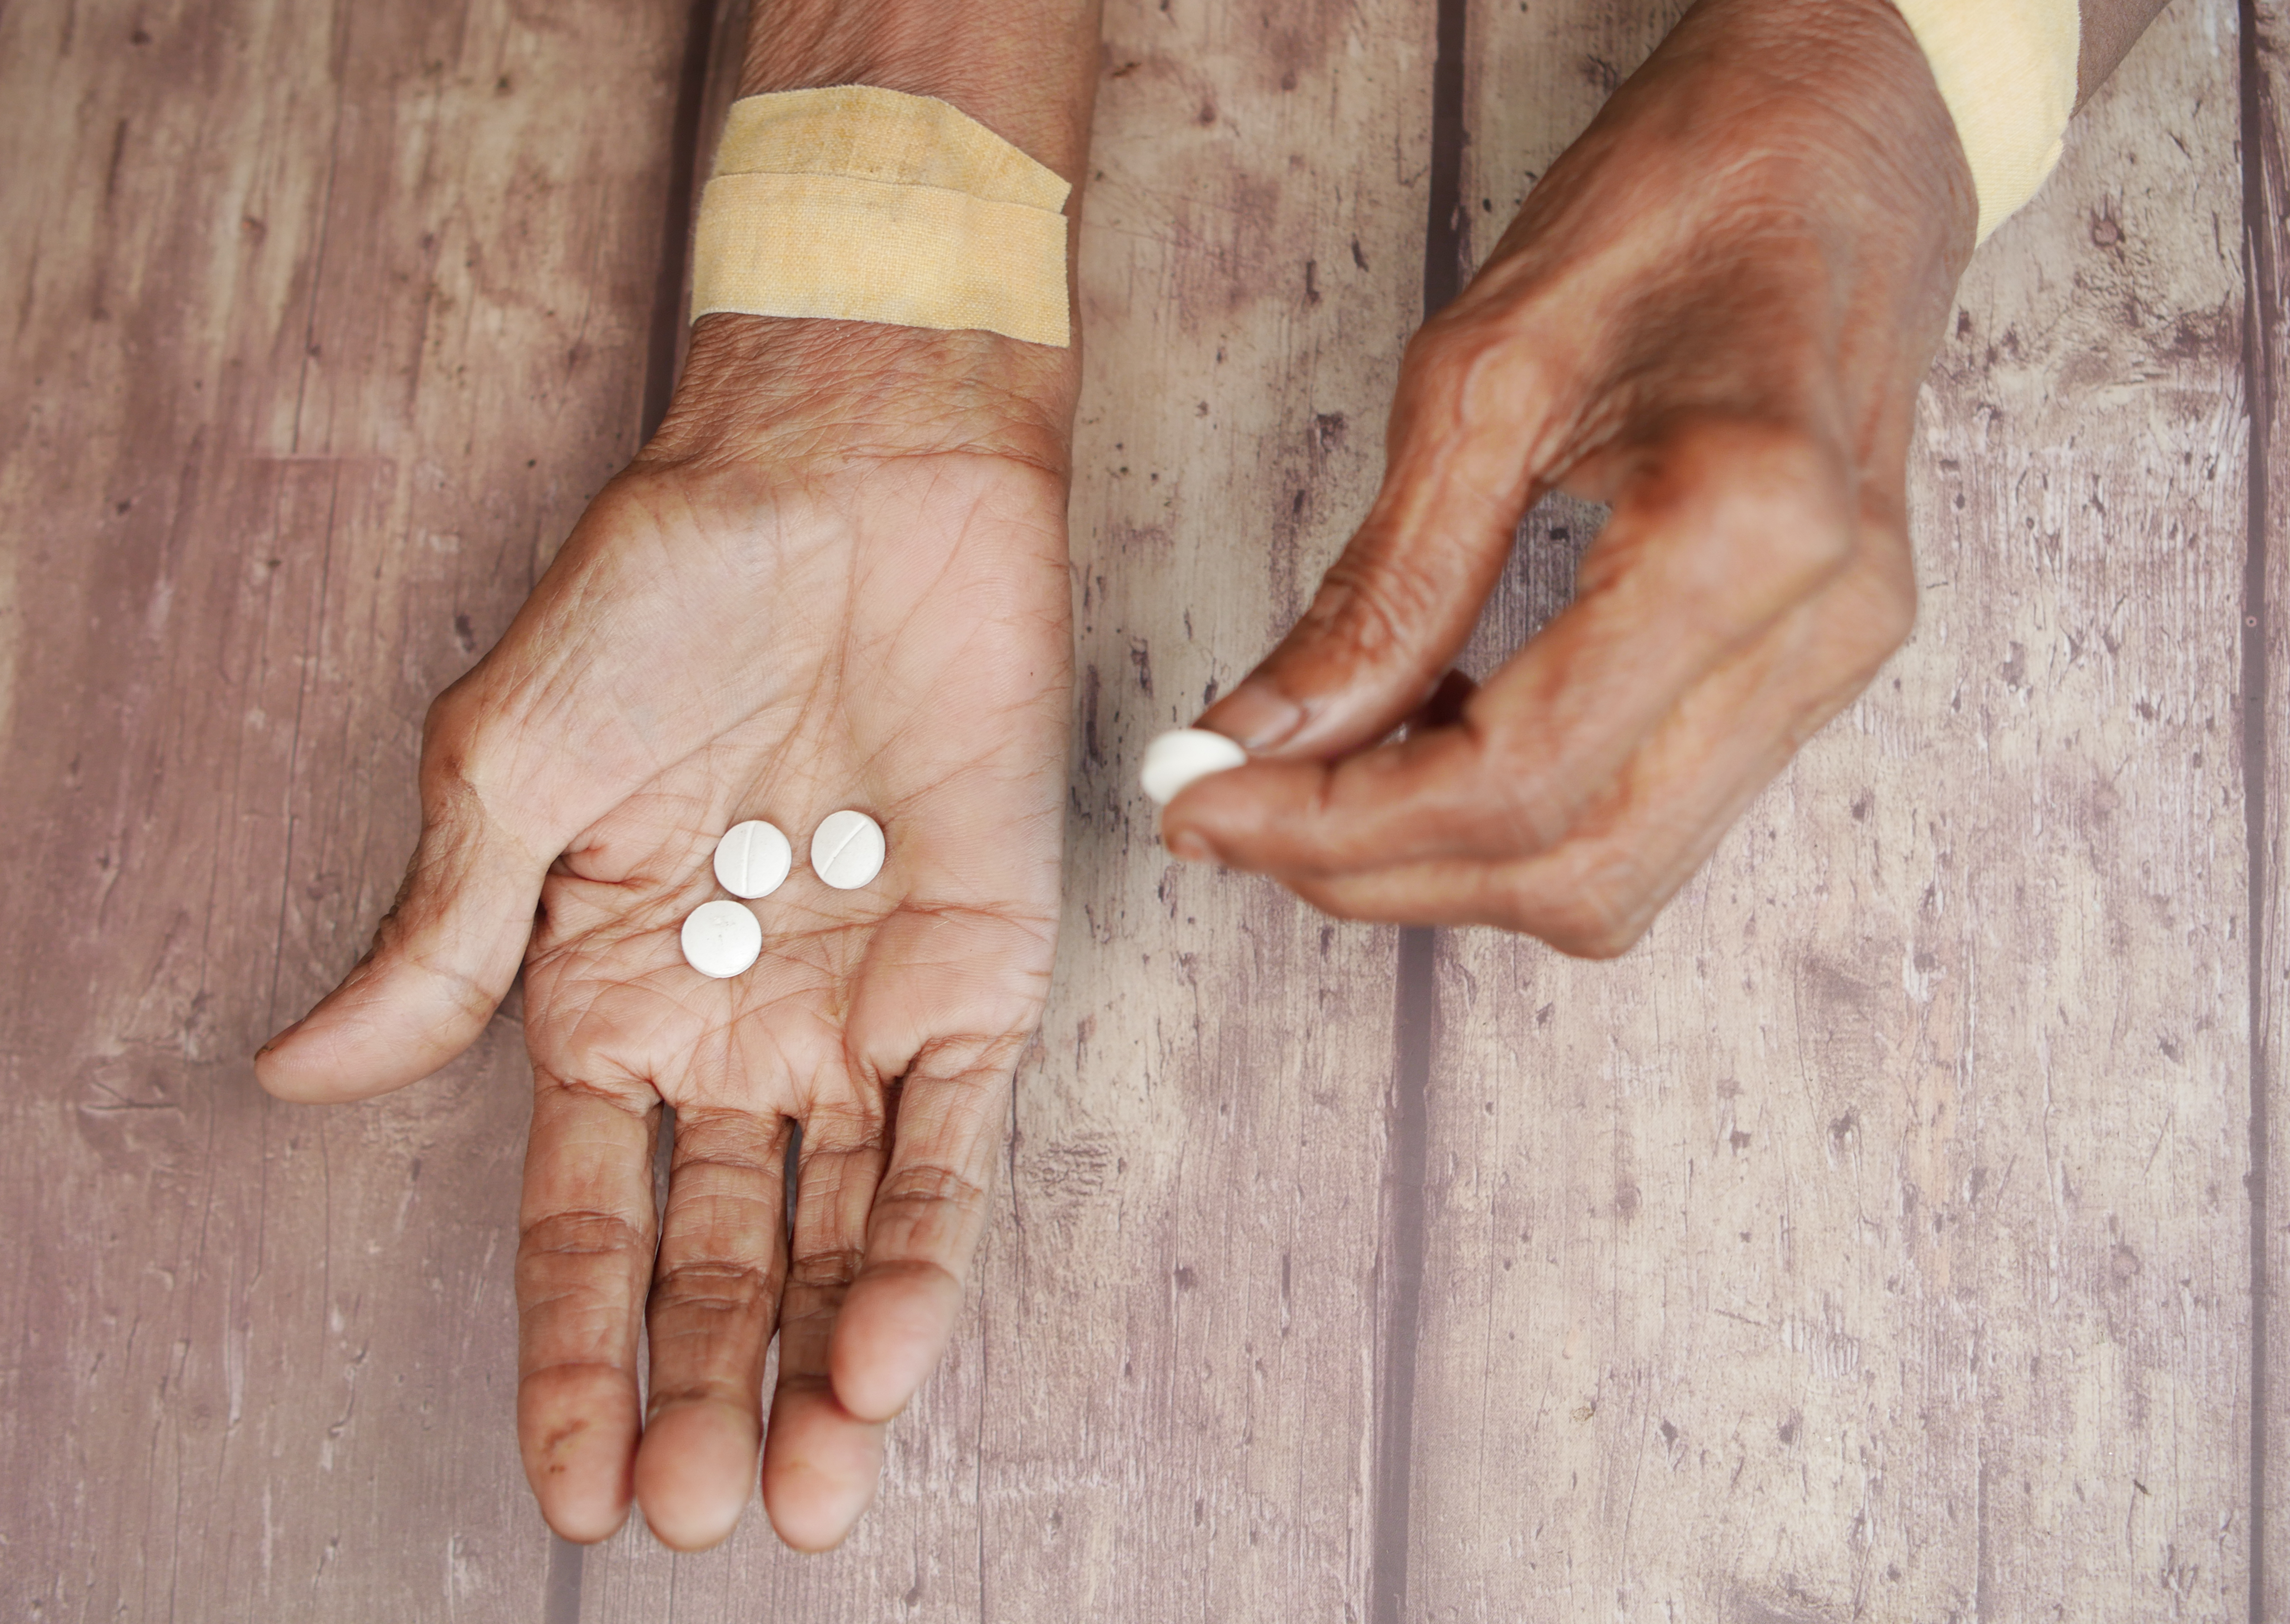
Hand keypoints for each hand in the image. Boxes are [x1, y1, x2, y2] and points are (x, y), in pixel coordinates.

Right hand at [254, 318, 1073, 1550]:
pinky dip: (925, 1247)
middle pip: (720, 1255)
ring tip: (799, 1495)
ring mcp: (861, 1009)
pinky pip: (952, 1141)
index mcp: (605, 999)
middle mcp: (735, 1029)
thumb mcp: (511, 770)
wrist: (843, 479)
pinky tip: (889, 1356)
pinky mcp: (977, 971)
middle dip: (707, 1390)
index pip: (588, 1226)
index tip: (578, 1488)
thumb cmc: (659, 595)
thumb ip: (442, 941)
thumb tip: (302, 1074)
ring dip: (821, 1364)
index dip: (579, 1359)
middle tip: (696, 1516)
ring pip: (841, 1229)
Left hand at [1162, 0, 1974, 956]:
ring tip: (1320, 780)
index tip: (1203, 808)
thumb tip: (1258, 736)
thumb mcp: (1488, 367)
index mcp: (1747, 528)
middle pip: (1577, 871)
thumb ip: (1384, 584)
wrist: (1851, 135)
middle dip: (1381, 872)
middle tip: (1235, 816)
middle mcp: (1822, 628)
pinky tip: (1433, 738)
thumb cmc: (1684, 199)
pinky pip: (1655, 812)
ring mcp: (1841, 662)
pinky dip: (1522, 814)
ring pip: (1620, 877)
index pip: (1519, 778)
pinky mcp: (1822, 667)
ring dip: (1447, 862)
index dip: (1340, 825)